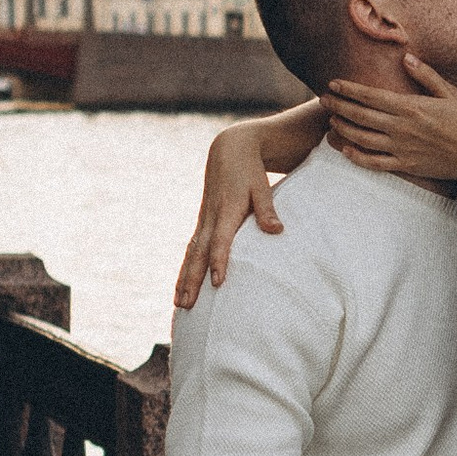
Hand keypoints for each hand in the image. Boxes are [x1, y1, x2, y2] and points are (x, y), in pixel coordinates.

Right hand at [174, 108, 323, 309]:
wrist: (229, 150)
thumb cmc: (250, 171)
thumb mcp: (261, 186)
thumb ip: (267, 209)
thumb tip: (276, 230)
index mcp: (227, 211)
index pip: (221, 241)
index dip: (219, 261)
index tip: (217, 282)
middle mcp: (211, 219)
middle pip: (199, 254)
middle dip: (192, 280)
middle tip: (187, 305)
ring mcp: (204, 221)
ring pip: (191, 254)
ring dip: (184, 279)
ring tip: (179, 303)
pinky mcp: (203, 223)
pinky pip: (191, 250)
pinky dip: (185, 269)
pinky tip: (181, 287)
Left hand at [325, 57, 456, 187]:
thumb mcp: (450, 93)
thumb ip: (426, 76)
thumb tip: (406, 58)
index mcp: (410, 107)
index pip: (371, 96)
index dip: (349, 89)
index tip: (333, 83)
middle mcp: (401, 128)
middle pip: (360, 116)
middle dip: (339, 106)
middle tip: (323, 99)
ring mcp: (401, 149)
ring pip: (362, 139)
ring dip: (343, 128)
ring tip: (332, 120)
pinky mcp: (405, 165)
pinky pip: (374, 163)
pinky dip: (357, 157)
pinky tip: (346, 150)